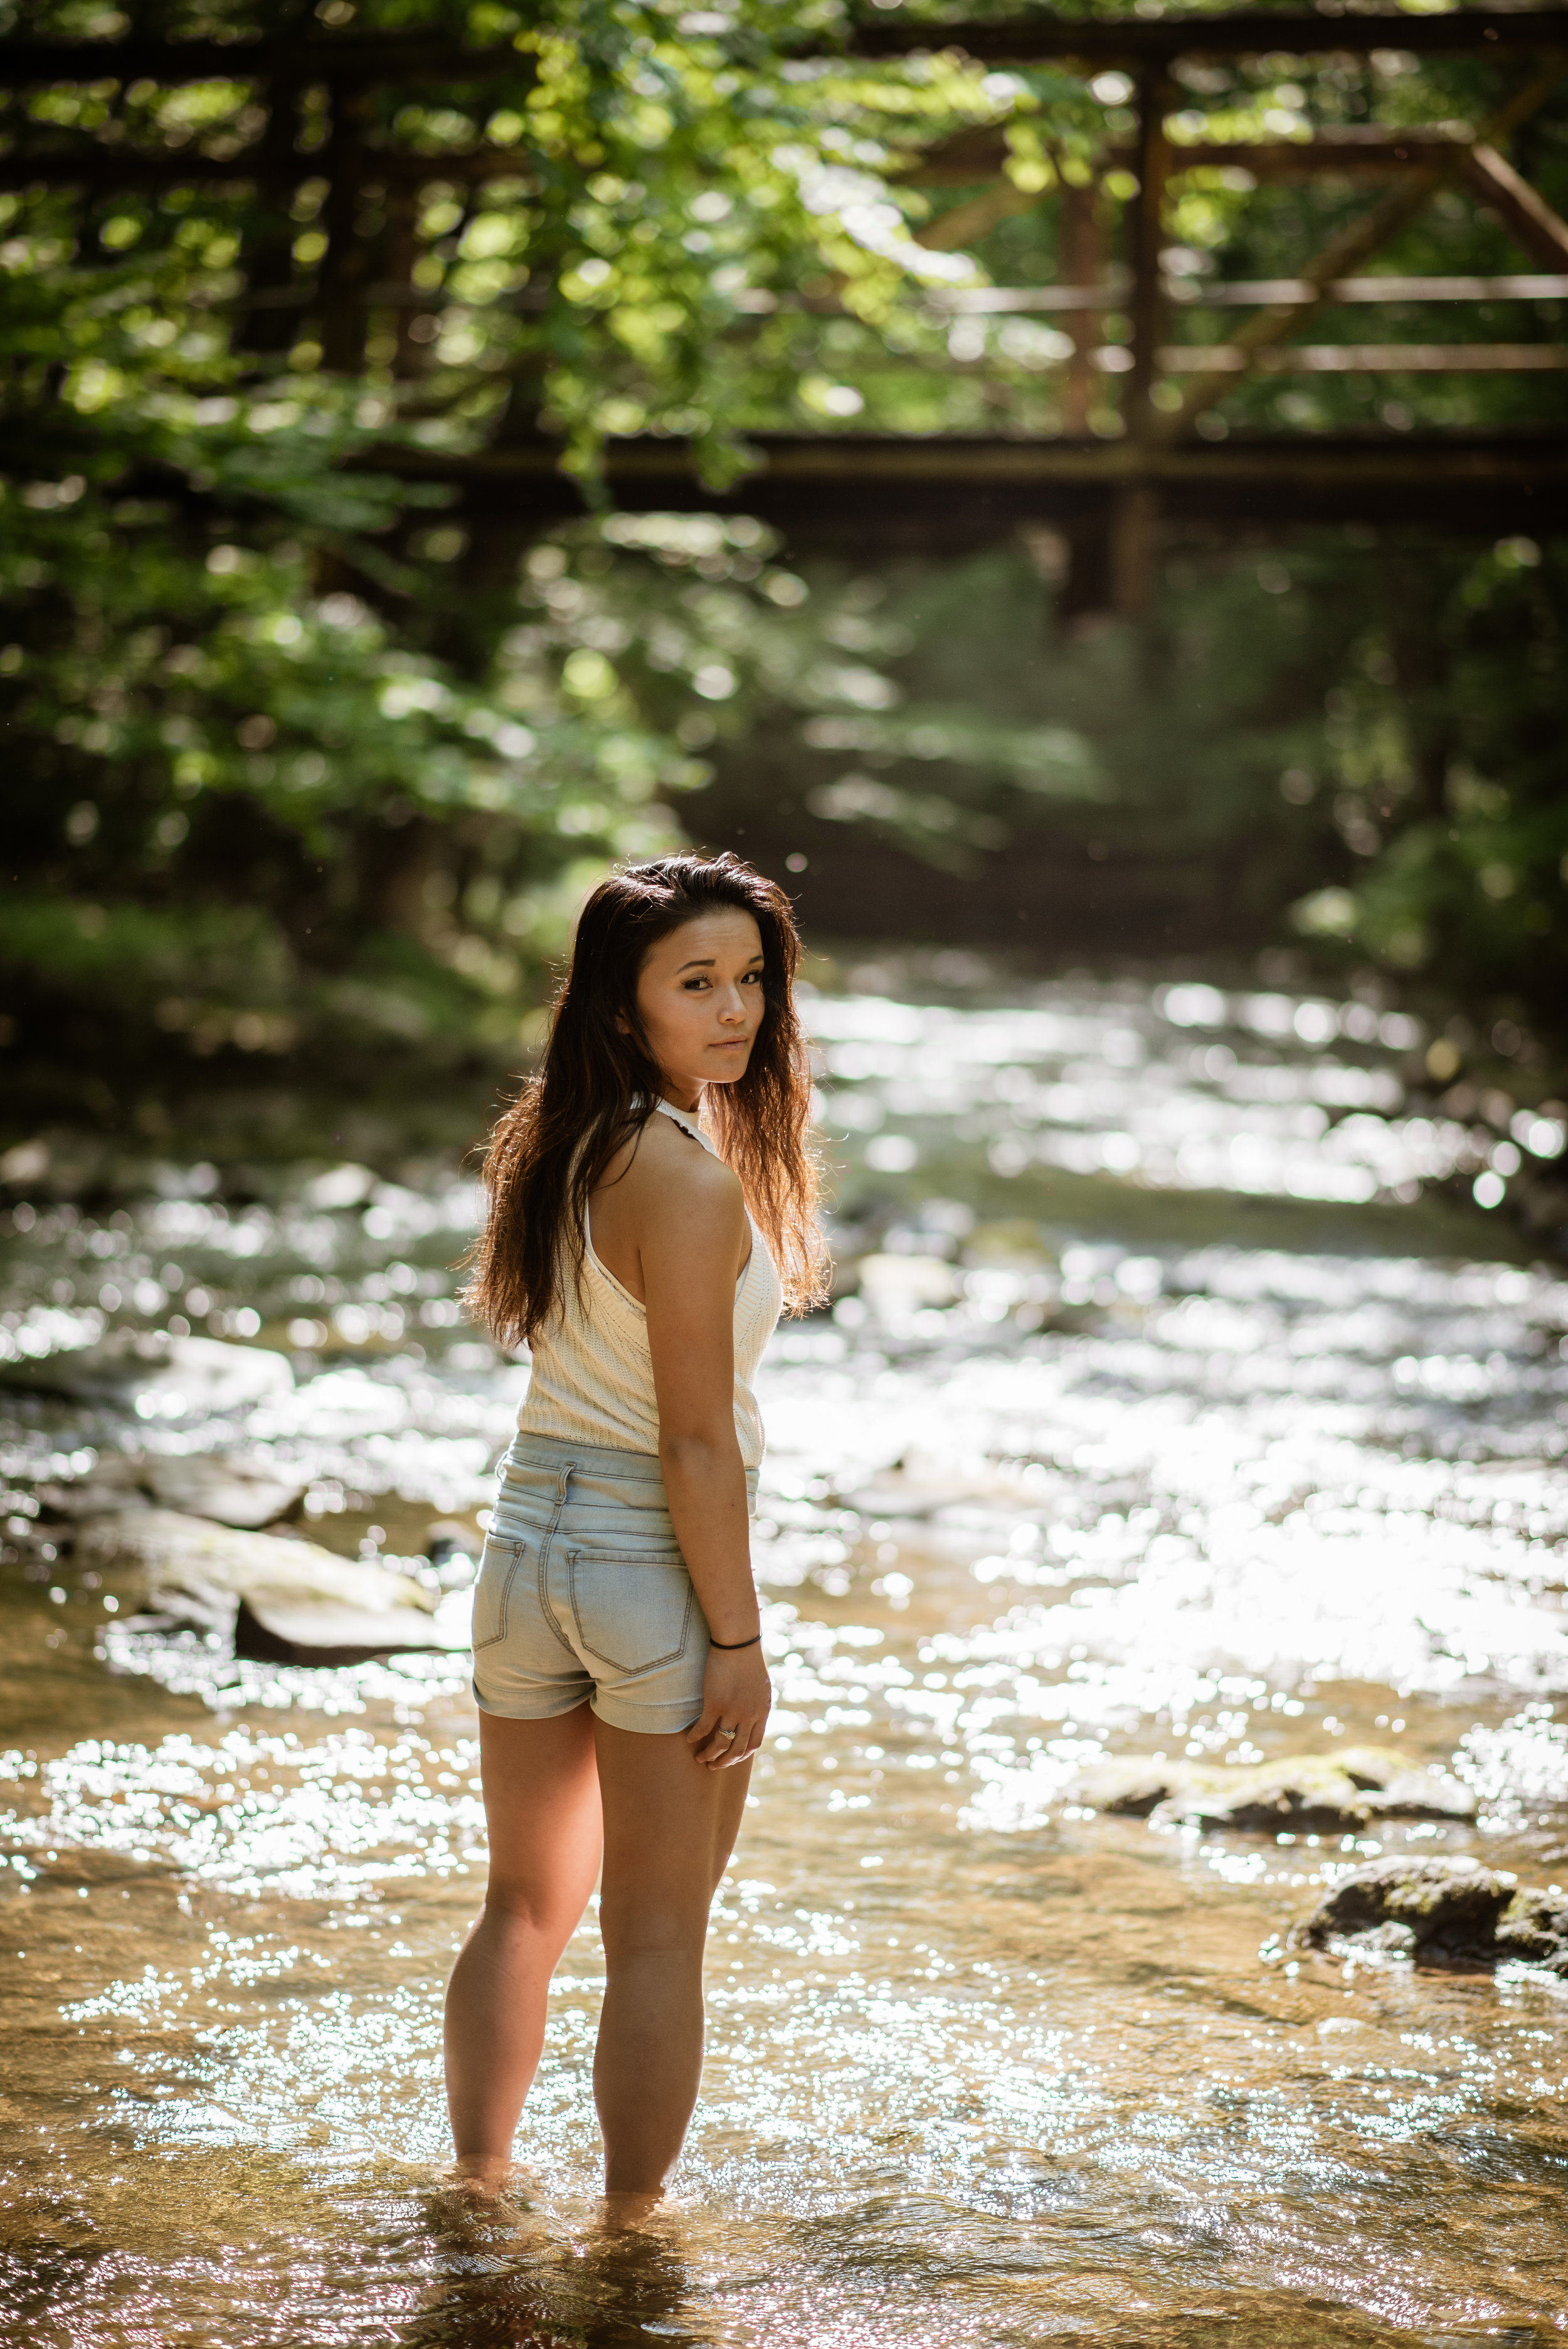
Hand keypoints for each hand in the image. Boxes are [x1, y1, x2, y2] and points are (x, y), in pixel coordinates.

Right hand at [686, 1641, 770, 1769]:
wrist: (738, 1644)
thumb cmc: (748, 1661)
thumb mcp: (761, 1688)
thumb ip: (757, 1705)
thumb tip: (751, 1718)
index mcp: (762, 1712)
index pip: (753, 1744)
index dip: (741, 1755)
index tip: (731, 1759)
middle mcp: (749, 1715)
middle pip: (737, 1749)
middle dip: (724, 1762)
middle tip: (713, 1766)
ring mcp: (732, 1711)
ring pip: (720, 1743)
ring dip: (709, 1755)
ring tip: (700, 1758)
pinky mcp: (715, 1703)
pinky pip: (704, 1728)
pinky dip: (695, 1736)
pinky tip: (689, 1739)